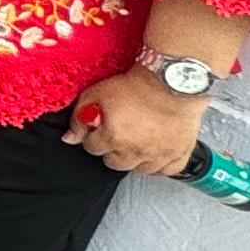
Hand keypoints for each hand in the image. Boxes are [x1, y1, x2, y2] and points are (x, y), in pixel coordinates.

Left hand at [68, 66, 204, 175]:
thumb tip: (69, 138)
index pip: (92, 148)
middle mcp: (135, 152)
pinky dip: (160, 165)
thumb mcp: (96, 94)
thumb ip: (78, 118)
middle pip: (114, 162)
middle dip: (111, 149)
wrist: (172, 79)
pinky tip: (155, 154)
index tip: (99, 127)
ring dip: (134, 158)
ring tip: (135, 141)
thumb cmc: (136, 84)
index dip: (93, 135)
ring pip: (139, 170)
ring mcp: (159, 155)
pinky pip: (167, 170)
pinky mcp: (180, 153)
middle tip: (117, 133)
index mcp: (112, 138)